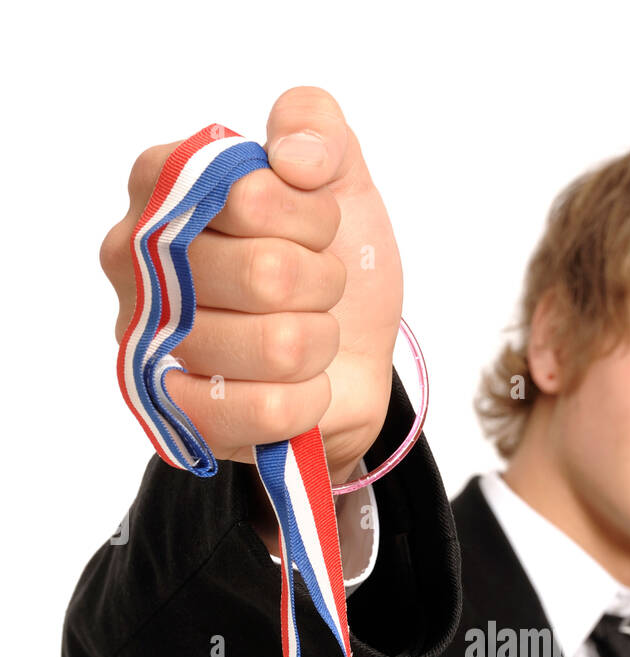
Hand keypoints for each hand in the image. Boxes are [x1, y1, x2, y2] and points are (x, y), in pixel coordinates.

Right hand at [100, 86, 403, 485]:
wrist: (353, 355)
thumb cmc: (332, 261)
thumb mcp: (340, 177)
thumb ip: (316, 126)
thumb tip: (291, 158)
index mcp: (160, 184)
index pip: (249, 195)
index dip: (310, 217)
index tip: (313, 228)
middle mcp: (135, 262)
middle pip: (267, 274)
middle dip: (321, 283)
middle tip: (313, 288)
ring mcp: (150, 343)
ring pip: (278, 347)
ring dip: (318, 343)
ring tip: (305, 337)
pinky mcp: (179, 416)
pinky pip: (267, 411)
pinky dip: (309, 400)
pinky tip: (300, 387)